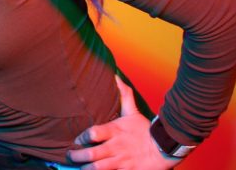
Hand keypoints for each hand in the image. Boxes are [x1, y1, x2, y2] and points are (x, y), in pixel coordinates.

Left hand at [66, 75, 180, 169]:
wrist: (165, 148)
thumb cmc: (145, 130)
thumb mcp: (133, 112)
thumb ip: (123, 95)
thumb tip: (115, 75)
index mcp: (115, 131)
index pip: (93, 133)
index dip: (82, 137)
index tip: (76, 140)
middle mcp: (116, 147)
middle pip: (92, 154)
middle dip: (78, 156)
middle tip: (70, 155)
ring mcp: (122, 161)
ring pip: (99, 168)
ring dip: (87, 169)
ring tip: (80, 168)